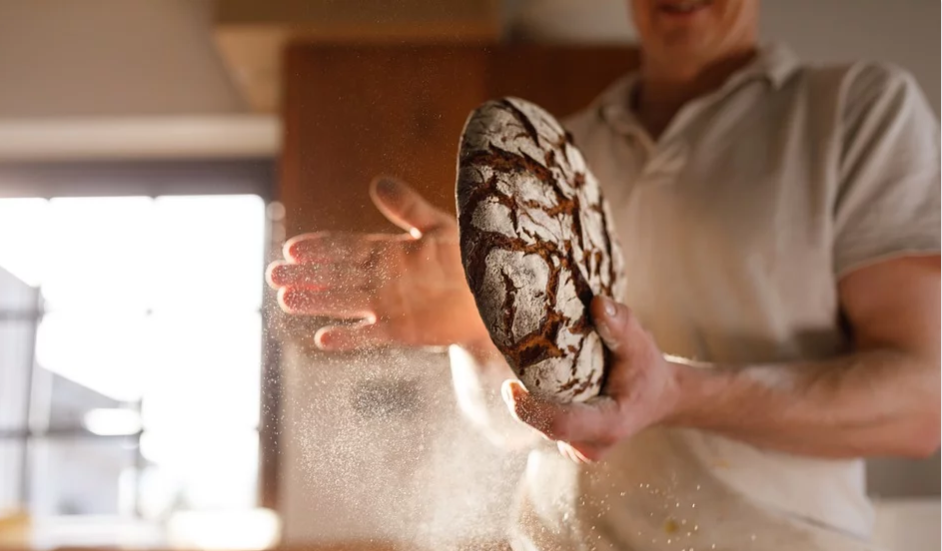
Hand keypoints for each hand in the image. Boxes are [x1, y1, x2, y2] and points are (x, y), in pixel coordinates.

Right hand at [266, 176, 489, 350]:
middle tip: (273, 274)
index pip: (346, 247)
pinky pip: (371, 334)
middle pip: (336, 275)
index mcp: (388, 251)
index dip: (320, 247)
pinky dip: (348, 338)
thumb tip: (377, 182)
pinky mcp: (402, 330)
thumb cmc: (468, 257)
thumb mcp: (438, 226)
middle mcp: (382, 279)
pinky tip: (323, 339)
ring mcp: (389, 305)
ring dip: (317, 302)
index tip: (292, 247)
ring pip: (345, 302)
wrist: (493, 295)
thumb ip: (407, 207)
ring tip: (285, 299)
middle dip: (306, 275)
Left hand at [501, 296, 680, 462]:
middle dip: (524, 399)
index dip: (530, 410)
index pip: (561, 424)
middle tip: (514, 361)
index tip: (508, 386)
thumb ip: (621, 325)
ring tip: (527, 366)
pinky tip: (538, 381)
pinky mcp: (569, 443)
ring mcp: (579, 449)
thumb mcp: (641, 344)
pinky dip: (536, 403)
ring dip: (530, 399)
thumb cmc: (647, 370)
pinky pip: (543, 424)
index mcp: (610, 425)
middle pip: (544, 425)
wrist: (658, 397)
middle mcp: (591, 445)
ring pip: (541, 425)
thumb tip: (598, 303)